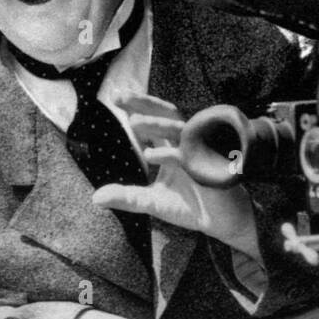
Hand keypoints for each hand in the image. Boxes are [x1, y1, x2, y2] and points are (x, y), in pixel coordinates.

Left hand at [92, 90, 259, 258]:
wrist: (222, 222)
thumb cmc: (191, 207)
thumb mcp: (152, 202)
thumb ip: (125, 197)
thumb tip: (95, 198)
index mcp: (173, 147)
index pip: (153, 122)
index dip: (136, 108)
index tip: (116, 97)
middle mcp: (186, 145)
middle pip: (166, 115)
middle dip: (144, 104)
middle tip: (120, 96)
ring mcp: (200, 154)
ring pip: (178, 130)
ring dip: (156, 125)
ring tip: (133, 122)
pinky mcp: (210, 169)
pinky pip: (189, 157)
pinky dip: (170, 155)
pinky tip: (150, 153)